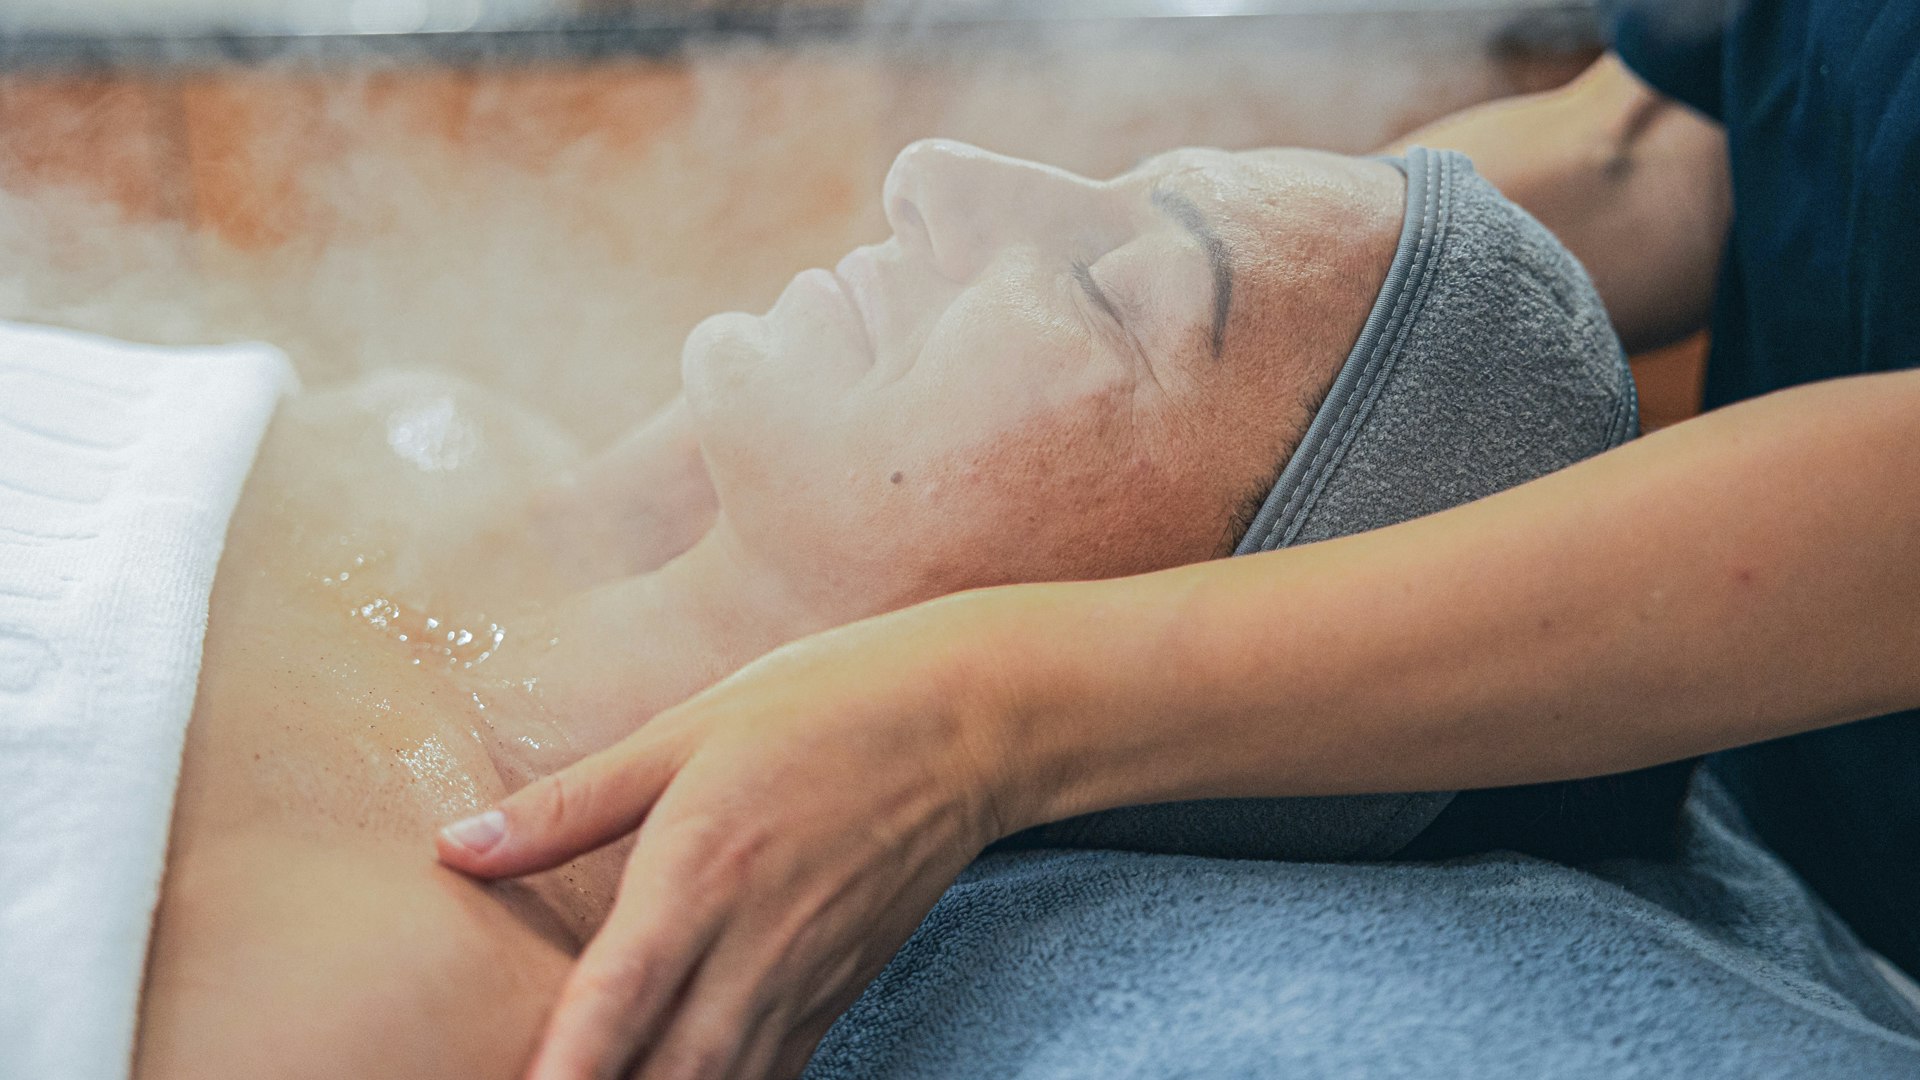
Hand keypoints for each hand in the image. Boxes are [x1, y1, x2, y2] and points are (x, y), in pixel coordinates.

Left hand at [434, 596, 1016, 1079]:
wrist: (966, 722)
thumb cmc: (821, 706)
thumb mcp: (686, 730)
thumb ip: (570, 803)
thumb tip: (456, 847)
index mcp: (701, 871)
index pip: (620, 997)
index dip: (568, 1065)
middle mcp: (754, 944)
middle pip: (670, 1075)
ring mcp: (803, 980)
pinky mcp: (836, 994)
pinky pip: (770, 1079)